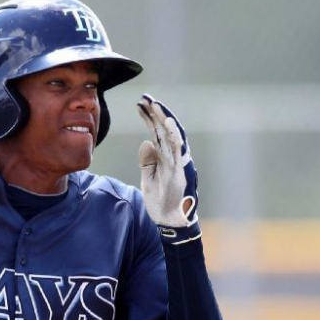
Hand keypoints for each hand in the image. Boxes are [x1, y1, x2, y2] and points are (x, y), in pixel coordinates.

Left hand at [137, 93, 200, 242]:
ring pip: (173, 137)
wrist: (169, 222)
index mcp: (165, 157)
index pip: (157, 132)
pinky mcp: (180, 172)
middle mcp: (174, 157)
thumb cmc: (161, 200)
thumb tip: (146, 142)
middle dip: (156, 112)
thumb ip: (148, 160)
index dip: (149, 118)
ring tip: (156, 105)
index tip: (139, 104)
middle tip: (146, 97)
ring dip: (164, 119)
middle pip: (165, 130)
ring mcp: (179, 163)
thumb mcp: (149, 177)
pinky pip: (179, 151)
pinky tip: (168, 123)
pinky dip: (174, 135)